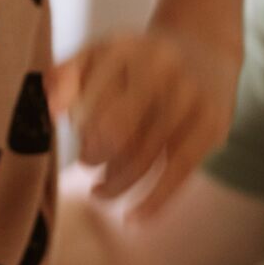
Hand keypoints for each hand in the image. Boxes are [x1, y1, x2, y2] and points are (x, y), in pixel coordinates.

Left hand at [45, 25, 238, 219]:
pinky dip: (154, 201)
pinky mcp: (211, 126)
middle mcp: (161, 66)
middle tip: (86, 163)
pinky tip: (132, 218)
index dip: (79, 126)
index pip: (91, 97)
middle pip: (117, 128)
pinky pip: (178, 172)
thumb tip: (52, 109)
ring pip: (145, 156)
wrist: (205, 47)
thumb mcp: (101, 52)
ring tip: (100, 191)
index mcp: (125, 46)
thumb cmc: (139, 58)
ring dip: (117, 183)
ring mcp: (190, 96)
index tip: (76, 137)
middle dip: (95, 155)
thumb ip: (68, 74)